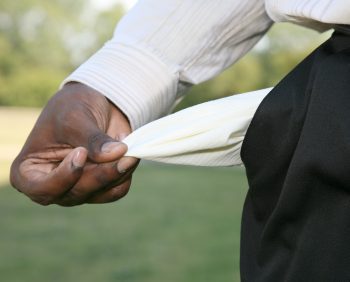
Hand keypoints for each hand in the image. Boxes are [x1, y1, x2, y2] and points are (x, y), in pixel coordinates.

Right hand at [10, 82, 138, 205]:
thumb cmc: (72, 107)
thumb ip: (92, 139)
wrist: (94, 103)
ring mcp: (78, 188)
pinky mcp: (101, 186)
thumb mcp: (75, 117)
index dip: (64, 177)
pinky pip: (116, 190)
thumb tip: (118, 153)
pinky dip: (125, 174)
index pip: (42, 190)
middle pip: (76, 194)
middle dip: (101, 174)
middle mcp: (53, 186)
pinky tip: (129, 156)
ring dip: (118, 174)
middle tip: (122, 151)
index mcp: (29, 171)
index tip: (80, 152)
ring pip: (99, 194)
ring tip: (128, 150)